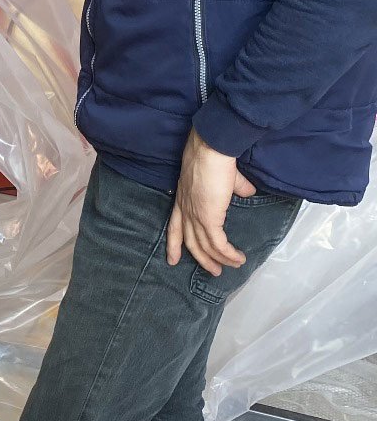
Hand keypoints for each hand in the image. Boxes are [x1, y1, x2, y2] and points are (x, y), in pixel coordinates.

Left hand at [166, 129, 255, 274]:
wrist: (212, 149)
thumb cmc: (215, 156)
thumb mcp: (224, 176)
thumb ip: (235, 186)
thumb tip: (248, 191)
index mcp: (183, 200)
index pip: (175, 227)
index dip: (174, 244)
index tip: (172, 259)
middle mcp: (186, 210)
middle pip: (190, 242)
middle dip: (201, 259)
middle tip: (212, 271)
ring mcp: (195, 216)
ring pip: (205, 246)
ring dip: (219, 259)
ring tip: (230, 268)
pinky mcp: (208, 219)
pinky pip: (218, 244)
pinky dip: (228, 254)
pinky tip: (237, 259)